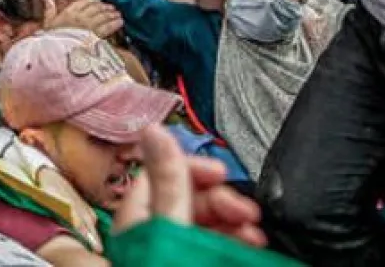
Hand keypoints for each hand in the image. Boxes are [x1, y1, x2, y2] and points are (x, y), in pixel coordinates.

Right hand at [45, 0, 123, 39]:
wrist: (57, 53)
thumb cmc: (50, 40)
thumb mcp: (47, 23)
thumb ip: (48, 9)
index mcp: (68, 12)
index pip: (83, 2)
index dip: (92, 1)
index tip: (98, 1)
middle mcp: (80, 16)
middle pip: (96, 8)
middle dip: (104, 7)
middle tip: (111, 8)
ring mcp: (89, 25)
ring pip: (103, 16)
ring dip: (111, 14)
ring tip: (117, 14)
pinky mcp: (97, 35)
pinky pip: (108, 26)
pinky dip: (115, 23)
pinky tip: (120, 22)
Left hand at [114, 125, 266, 248]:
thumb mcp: (169, 227)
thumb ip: (168, 182)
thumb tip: (153, 130)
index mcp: (131, 221)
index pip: (159, 175)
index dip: (193, 169)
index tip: (221, 173)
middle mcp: (145, 236)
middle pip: (186, 200)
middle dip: (221, 201)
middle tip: (246, 212)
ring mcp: (165, 251)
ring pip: (201, 225)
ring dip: (232, 223)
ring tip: (253, 235)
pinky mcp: (184, 261)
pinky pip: (208, 245)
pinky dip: (230, 241)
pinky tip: (248, 244)